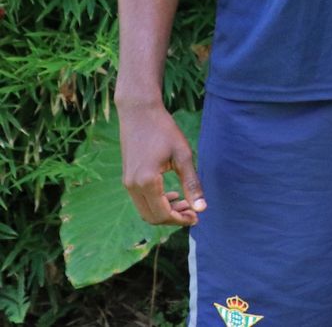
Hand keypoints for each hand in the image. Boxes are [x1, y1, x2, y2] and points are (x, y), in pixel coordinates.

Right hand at [118, 101, 205, 225]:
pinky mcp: (127, 177)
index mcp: (147, 182)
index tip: (197, 217)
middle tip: (194, 213)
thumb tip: (202, 208)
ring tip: (186, 204)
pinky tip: (172, 195)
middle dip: (173, 218)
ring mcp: (127, 183)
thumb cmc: (164, 130)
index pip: (162, 214)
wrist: (139, 113)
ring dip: (165, 211)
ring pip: (145, 210)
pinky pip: (141, 199)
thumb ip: (192, 184)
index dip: (180, 220)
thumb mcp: (183, 156)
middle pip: (151, 217)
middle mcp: (132, 186)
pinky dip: (156, 203)